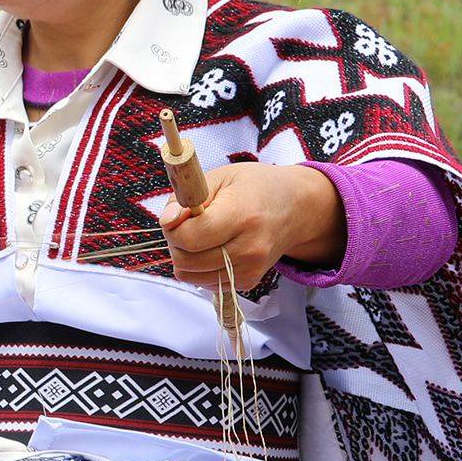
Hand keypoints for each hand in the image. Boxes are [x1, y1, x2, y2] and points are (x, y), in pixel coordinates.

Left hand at [157, 162, 344, 294]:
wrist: (295, 208)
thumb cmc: (254, 188)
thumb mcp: (219, 178)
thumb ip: (186, 198)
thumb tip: (166, 222)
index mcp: (241, 216)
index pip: (188, 238)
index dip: (173, 228)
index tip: (179, 215)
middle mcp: (249, 248)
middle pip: (186, 261)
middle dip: (177, 242)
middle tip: (189, 224)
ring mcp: (251, 269)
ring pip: (191, 276)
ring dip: (186, 257)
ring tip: (203, 235)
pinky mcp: (249, 282)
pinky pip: (205, 283)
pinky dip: (201, 268)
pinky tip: (215, 248)